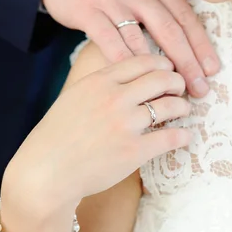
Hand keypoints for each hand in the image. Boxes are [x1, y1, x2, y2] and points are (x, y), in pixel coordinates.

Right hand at [2, 54, 191, 214]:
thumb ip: (102, 82)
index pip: (143, 61)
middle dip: (177, 82)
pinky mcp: (134, 151)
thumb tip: (129, 74)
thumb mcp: (76, 95)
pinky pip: (170, 137)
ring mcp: (125, 124)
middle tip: (180, 88)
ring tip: (183, 110)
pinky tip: (184, 136)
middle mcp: (115, 98)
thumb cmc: (59, 134)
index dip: (161, 64)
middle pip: (161, 79)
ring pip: (171, 106)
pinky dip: (183, 135)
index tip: (167, 70)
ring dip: (183, 106)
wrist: (47, 170)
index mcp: (100, 81)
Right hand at [42, 0, 218, 96]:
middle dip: (188, 61)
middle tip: (201, 88)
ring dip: (157, 68)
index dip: (201, 43)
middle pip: (169, 29)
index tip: (213, 68)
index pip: (185, 14)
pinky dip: (124, 61)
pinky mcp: (88, 11)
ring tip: (172, 91)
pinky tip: (135, 81)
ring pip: (140, 38)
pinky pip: (109, 41)